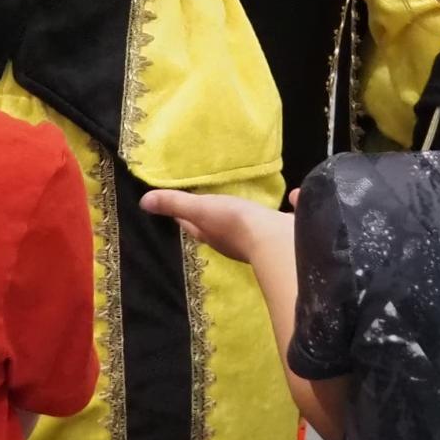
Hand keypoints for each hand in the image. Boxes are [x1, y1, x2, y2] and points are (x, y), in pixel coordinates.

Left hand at [142, 188, 282, 264]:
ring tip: (249, 202)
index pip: (192, 225)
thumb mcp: (201, 209)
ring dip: (247, 216)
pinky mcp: (283, 235)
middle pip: (217, 228)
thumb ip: (176, 203)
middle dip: (213, 216)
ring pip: (249, 226)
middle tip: (210, 201)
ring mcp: (259, 240)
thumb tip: (144, 202)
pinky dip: (288, 207)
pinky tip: (295, 197)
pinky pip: (282, 219)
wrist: (278, 243)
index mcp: (212, 235)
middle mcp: (232, 242)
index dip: (184, 216)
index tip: (179, 208)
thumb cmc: (236, 225)